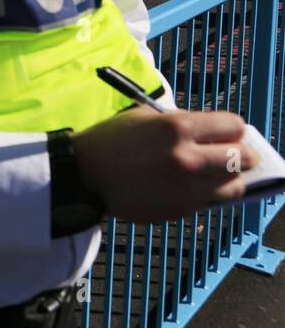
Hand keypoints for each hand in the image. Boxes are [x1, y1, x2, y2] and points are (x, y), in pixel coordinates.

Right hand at [72, 106, 257, 223]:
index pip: (235, 126)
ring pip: (235, 186)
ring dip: (226, 178)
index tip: (223, 133)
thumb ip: (183, 122)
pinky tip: (186, 185)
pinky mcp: (180, 209)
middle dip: (238, 154)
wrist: (83, 174)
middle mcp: (187, 158)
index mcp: (177, 127)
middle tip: (226, 154)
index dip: (230, 128)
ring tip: (210, 174)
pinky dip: (206, 194)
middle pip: (244, 158)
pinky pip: (210, 202)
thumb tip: (215, 134)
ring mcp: (186, 187)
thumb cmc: (111, 140)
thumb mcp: (145, 117)